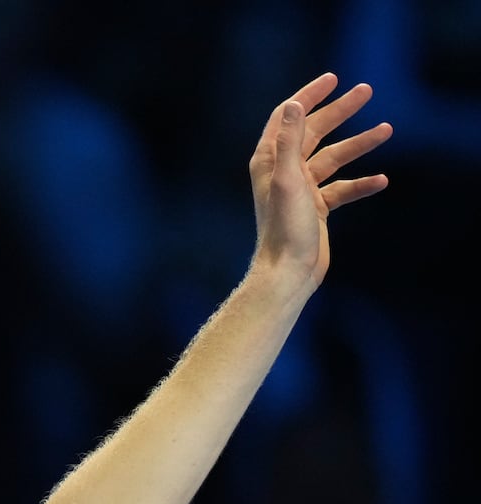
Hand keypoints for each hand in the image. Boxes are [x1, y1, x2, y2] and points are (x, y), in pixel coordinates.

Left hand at [249, 73, 392, 285]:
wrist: (288, 271)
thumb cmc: (284, 227)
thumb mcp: (288, 178)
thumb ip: (291, 141)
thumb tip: (296, 104)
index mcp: (269, 161)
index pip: (288, 117)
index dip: (309, 96)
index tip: (333, 80)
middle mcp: (283, 172)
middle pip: (315, 132)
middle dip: (340, 112)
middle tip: (366, 91)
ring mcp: (301, 189)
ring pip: (334, 159)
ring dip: (359, 145)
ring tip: (387, 130)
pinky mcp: (317, 208)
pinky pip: (342, 189)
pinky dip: (360, 184)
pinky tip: (381, 181)